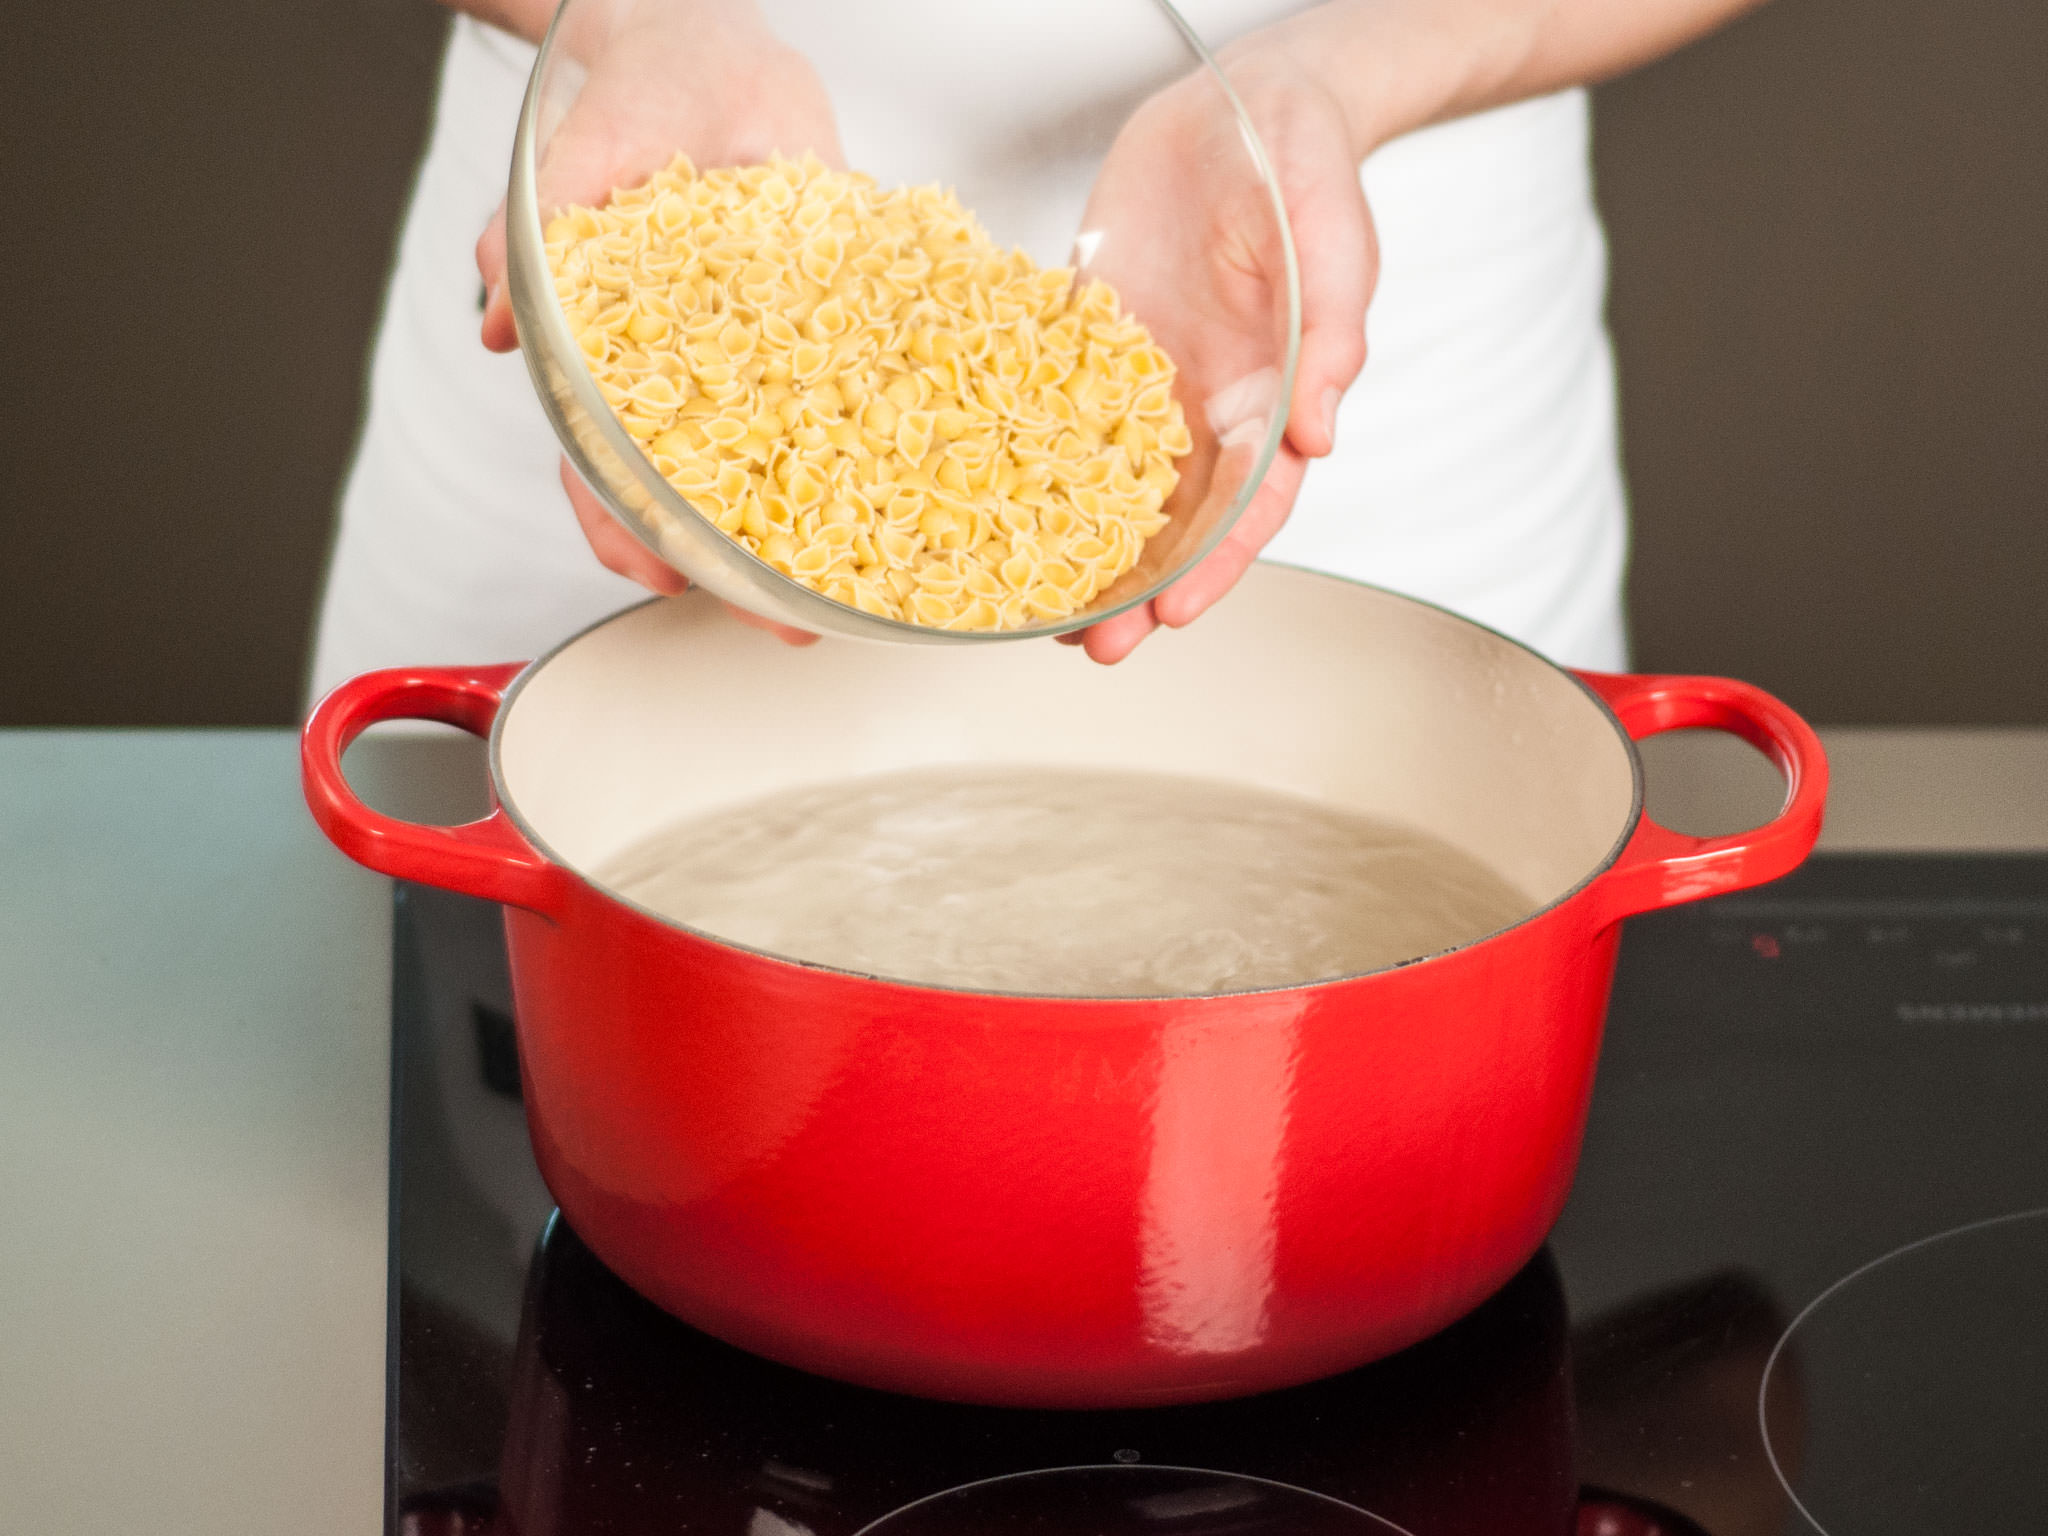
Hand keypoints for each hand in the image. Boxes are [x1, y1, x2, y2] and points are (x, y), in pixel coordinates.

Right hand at [474, 0, 839, 640]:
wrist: (706, 54)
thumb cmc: (643, 98)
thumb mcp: (578, 158)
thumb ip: (528, 238)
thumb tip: (496, 318)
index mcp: (606, 353)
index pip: (601, 466)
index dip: (624, 532)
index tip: (662, 578)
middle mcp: (676, 373)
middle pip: (690, 496)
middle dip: (731, 569)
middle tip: (782, 624)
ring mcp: (748, 360)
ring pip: (765, 470)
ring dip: (798, 538)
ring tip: (841, 599)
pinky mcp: (814, 330)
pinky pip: (834, 406)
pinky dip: (856, 459)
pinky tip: (894, 505)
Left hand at [1062, 30, 1374, 663]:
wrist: (1242, 104)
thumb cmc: (1307, 168)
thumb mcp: (1335, 242)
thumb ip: (1332, 338)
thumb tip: (1321, 436)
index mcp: (1274, 397)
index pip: (1251, 507)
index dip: (1215, 567)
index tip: (1173, 615)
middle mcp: (1210, 405)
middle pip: (1178, 522)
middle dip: (1139, 589)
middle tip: (1094, 648)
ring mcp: (1150, 381)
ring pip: (1116, 488)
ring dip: (1083, 552)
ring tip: (1039, 612)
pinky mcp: (1097, 345)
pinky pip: (1062, 416)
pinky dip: (1033, 467)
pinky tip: (991, 507)